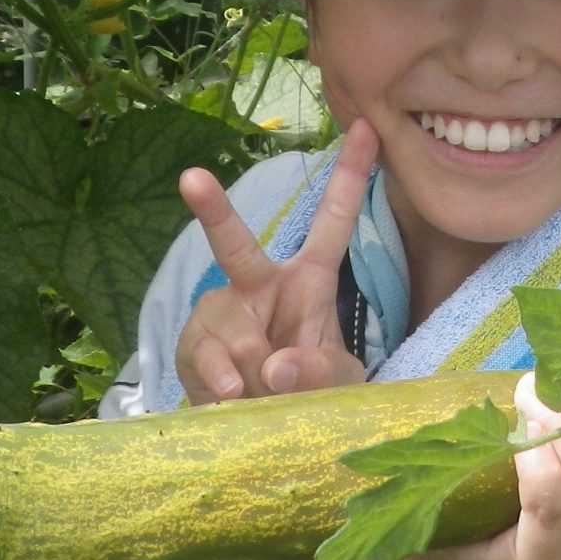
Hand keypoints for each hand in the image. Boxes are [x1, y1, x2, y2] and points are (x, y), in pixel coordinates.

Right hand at [174, 119, 377, 401]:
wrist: (263, 431)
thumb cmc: (310, 392)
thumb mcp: (337, 384)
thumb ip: (321, 372)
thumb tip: (277, 365)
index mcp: (309, 279)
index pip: (333, 221)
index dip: (351, 175)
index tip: (368, 128)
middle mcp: (261, 285)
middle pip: (235, 244)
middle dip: (213, 210)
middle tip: (191, 178)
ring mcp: (223, 313)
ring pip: (226, 317)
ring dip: (250, 357)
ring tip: (262, 388)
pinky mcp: (193, 344)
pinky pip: (203, 352)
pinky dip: (223, 376)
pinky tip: (234, 392)